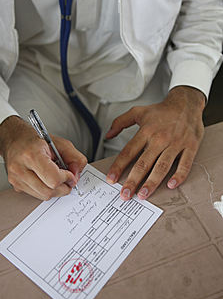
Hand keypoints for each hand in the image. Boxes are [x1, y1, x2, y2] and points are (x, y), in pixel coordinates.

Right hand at [0, 116, 86, 199]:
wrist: (16, 141)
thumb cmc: (37, 142)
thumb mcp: (61, 144)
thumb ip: (75, 158)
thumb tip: (76, 175)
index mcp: (31, 154)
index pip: (53, 179)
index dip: (66, 178)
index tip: (70, 174)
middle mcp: (20, 168)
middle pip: (48, 191)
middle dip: (63, 187)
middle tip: (67, 178)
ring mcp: (16, 179)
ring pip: (43, 196)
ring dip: (55, 190)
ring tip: (56, 177)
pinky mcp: (16, 186)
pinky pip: (36, 195)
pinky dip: (46, 189)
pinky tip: (45, 178)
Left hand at [106, 86, 204, 200]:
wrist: (186, 103)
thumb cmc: (162, 110)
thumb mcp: (138, 112)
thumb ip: (120, 122)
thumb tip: (108, 134)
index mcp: (146, 131)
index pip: (129, 151)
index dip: (119, 166)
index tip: (112, 178)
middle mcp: (160, 138)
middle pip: (143, 162)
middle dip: (133, 180)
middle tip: (125, 194)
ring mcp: (176, 143)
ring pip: (162, 166)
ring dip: (152, 182)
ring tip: (143, 194)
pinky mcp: (190, 147)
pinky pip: (184, 163)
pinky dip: (179, 175)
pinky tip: (171, 185)